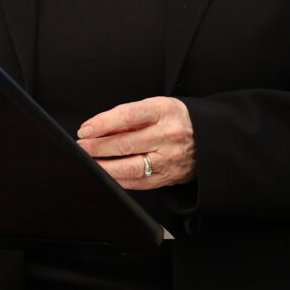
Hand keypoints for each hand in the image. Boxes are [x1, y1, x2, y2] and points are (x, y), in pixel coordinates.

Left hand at [76, 96, 194, 189]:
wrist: (207, 139)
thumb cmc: (176, 120)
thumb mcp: (157, 107)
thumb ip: (129, 118)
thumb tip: (97, 129)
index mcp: (164, 111)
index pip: (127, 116)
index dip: (102, 123)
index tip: (84, 130)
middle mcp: (168, 134)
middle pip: (125, 143)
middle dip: (97, 147)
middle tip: (81, 147)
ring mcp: (169, 158)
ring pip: (130, 167)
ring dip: (104, 166)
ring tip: (90, 163)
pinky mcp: (168, 177)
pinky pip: (138, 182)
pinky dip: (118, 179)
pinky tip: (106, 174)